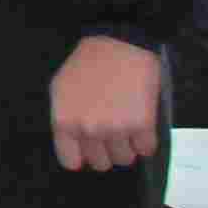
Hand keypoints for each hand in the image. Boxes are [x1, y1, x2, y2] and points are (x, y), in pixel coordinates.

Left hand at [50, 34, 163, 170]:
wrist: (120, 45)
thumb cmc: (88, 64)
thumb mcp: (61, 89)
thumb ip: (66, 118)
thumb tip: (76, 145)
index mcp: (64, 121)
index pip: (71, 161)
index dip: (82, 156)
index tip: (90, 149)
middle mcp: (88, 129)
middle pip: (101, 163)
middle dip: (107, 150)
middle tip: (111, 132)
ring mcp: (116, 129)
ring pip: (125, 159)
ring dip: (128, 146)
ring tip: (127, 125)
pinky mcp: (142, 125)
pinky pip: (146, 149)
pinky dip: (146, 141)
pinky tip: (142, 124)